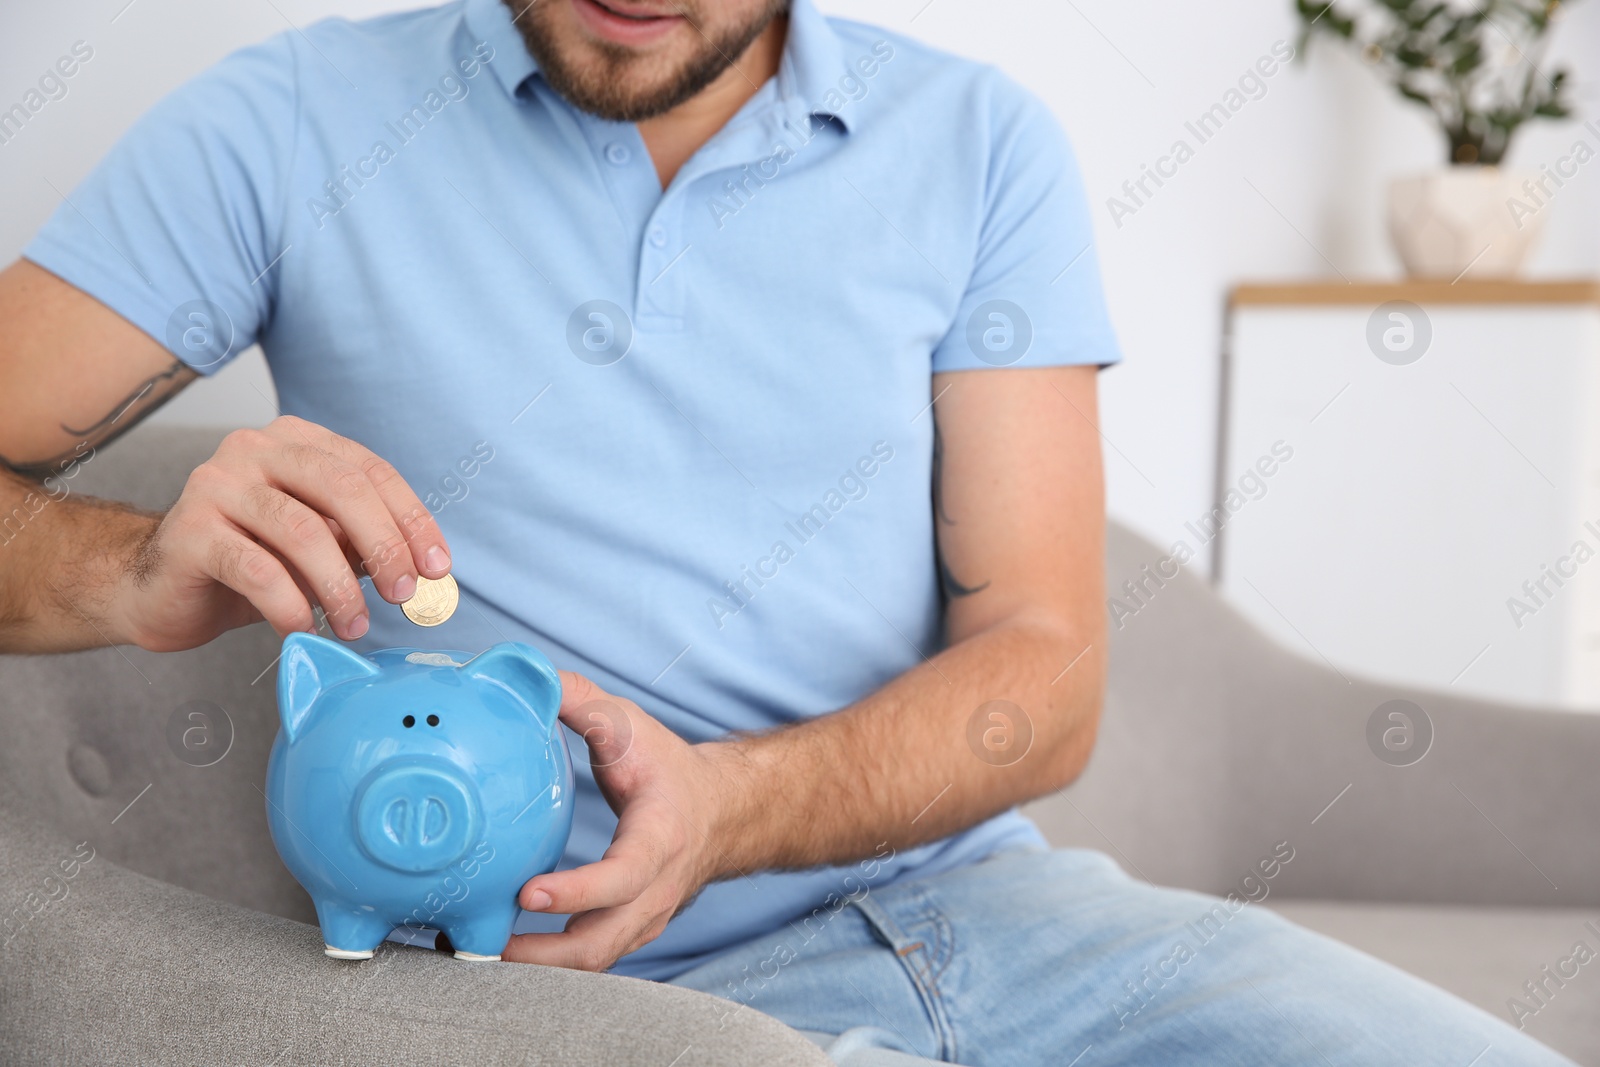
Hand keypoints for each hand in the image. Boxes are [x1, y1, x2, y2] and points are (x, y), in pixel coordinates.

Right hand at [109, 415, 450, 650]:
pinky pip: (258, 569)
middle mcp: (256, 450)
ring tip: (354, 625)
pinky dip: (291, 605)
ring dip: (340, 587)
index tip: (438, 568)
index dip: (413, 520)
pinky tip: (301, 629)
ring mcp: (217, 484)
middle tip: (404, 595)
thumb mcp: (321, 548)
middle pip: (343, 488)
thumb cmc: (249, 564)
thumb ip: (363, 543)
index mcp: (297, 441)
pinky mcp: (190, 530)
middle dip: (386, 546)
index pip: (371, 472)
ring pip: (303, 530)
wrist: (161, 589)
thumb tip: (423, 568)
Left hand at [503, 672, 736, 971]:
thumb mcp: (629, 724)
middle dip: (544, 955)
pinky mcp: (632, 930)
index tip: (527, 893)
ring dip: (539, 966)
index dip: (577, 892)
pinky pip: (593, 957)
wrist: (724, 811)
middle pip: (604, 942)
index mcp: (660, 839)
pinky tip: (506, 949)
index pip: (622, 877)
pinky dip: (552, 962)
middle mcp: (657, 889)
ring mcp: (646, 917)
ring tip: (479, 953)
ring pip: (596, 959)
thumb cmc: (671, 769)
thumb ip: (580, 700)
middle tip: (487, 945)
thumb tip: (526, 675)